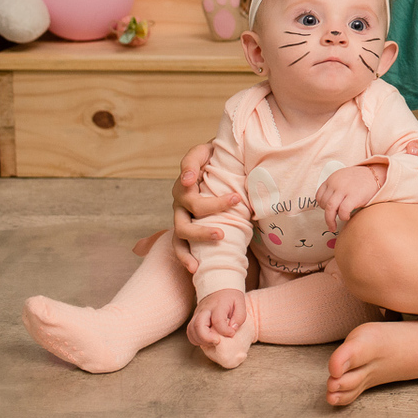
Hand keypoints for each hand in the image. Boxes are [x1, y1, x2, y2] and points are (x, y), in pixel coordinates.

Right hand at [170, 142, 239, 271]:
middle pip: (191, 202)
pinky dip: (186, 257)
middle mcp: (182, 194)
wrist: (220, 171)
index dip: (187, 171)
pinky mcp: (186, 229)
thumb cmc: (219, 160)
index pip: (188, 166)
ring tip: (220, 237)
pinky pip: (181, 246)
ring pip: (183, 229)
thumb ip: (202, 158)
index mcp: (190, 172)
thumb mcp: (213, 150)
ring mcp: (182, 214)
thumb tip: (188, 179)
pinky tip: (195, 267)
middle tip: (236, 201)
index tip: (191, 178)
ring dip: (200, 234)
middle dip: (213, 205)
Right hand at [188, 289, 245, 346]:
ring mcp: (197, 314)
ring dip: (200, 340)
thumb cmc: (231, 298)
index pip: (218, 320)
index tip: (232, 333)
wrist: (218, 287)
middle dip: (207, 338)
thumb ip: (239, 316)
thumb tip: (232, 329)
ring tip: (212, 342)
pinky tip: (206, 341)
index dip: (225, 331)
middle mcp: (205, 310)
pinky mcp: (194, 319)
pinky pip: (190, 331)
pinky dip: (196, 339)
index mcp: (218, 305)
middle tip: (217, 341)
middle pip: (199, 325)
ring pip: (191, 330)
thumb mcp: (240, 303)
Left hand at [316, 165, 382, 232]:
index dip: (322, 205)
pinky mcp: (354, 196)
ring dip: (330, 220)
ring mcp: (344, 189)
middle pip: (324, 203)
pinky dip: (343, 216)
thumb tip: (328, 206)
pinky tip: (347, 217)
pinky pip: (343, 211)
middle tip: (331, 220)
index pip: (319, 195)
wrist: (377, 175)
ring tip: (332, 226)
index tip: (327, 211)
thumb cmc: (361, 180)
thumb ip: (335, 187)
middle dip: (327, 214)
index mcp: (332, 178)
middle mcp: (336, 183)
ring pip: (330, 208)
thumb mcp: (344, 178)